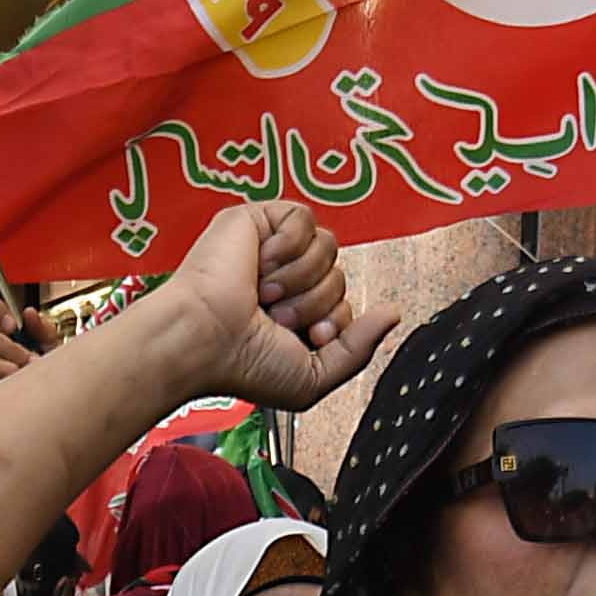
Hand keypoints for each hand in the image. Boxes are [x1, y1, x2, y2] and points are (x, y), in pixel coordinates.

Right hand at [0, 293, 54, 406]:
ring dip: (11, 349)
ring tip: (24, 367)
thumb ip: (41, 333)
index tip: (6, 314)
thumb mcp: (43, 356)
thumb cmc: (27, 395)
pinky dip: (6, 368)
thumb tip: (30, 314)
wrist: (24, 430)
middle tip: (16, 330)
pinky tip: (14, 380)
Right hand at [145, 199, 383, 413]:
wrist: (203, 340)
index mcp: (295, 316)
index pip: (344, 305)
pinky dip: (288, 246)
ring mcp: (272, 251)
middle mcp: (285, 282)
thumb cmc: (243, 365)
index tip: (305, 337)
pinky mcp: (257, 222)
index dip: (334, 322)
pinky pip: (304, 218)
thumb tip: (392, 313)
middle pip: (339, 276)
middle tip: (275, 317)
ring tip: (264, 294)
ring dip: (300, 279)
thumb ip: (359, 349)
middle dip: (314, 303)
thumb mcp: (313, 377)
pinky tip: (261, 265)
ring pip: (328, 246)